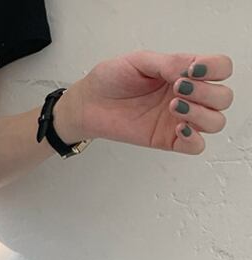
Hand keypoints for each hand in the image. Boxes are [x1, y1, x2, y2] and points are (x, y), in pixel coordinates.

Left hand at [61, 51, 233, 154]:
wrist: (88, 104)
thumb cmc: (111, 80)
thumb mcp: (140, 61)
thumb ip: (168, 63)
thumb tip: (191, 70)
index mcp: (184, 72)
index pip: (221, 68)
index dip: (215, 68)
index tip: (190, 70)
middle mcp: (187, 96)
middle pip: (223, 98)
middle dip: (206, 92)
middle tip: (176, 89)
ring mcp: (178, 119)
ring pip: (215, 122)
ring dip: (201, 114)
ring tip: (173, 106)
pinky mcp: (166, 140)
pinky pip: (196, 146)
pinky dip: (194, 138)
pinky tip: (177, 128)